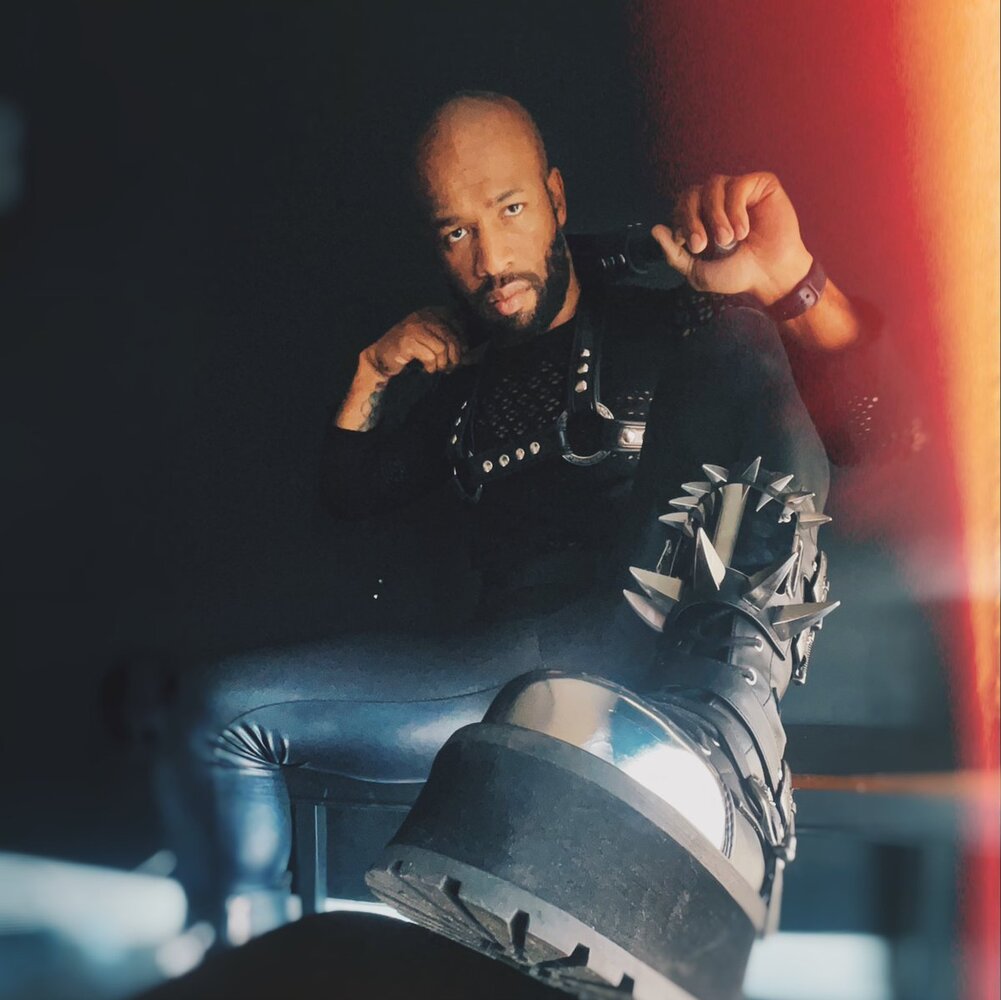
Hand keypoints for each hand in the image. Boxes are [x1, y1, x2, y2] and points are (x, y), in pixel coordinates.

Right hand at [363, 307, 465, 377]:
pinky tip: (426, 368)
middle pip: (452, 336)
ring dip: (442, 363)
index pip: (458, 321)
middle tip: (449, 367)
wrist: (382, 358)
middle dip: (454, 356)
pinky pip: (430, 356)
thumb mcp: (434, 343)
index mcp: (433, 311)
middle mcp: (424, 315)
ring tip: (436, 368)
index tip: (461, 354)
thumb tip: (474, 356)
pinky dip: (431, 366)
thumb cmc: (411, 352)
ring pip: (442, 348)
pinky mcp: (407, 340)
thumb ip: (452, 344)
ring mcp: (415, 326)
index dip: (463, 339)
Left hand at [651, 172, 813, 305]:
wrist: (770, 276)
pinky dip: (736, 210)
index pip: (680, 205)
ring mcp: (738, 191)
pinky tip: (744, 231)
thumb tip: (655, 230)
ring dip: (716, 216)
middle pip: (691, 192)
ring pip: (713, 185)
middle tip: (702, 245)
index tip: (691, 247)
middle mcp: (717, 201)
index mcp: (701, 217)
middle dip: (691, 219)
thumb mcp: (697, 272)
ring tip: (728, 240)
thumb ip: (674, 254)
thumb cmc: (738, 273)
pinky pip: (738, 185)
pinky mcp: (760, 185)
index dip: (681, 222)